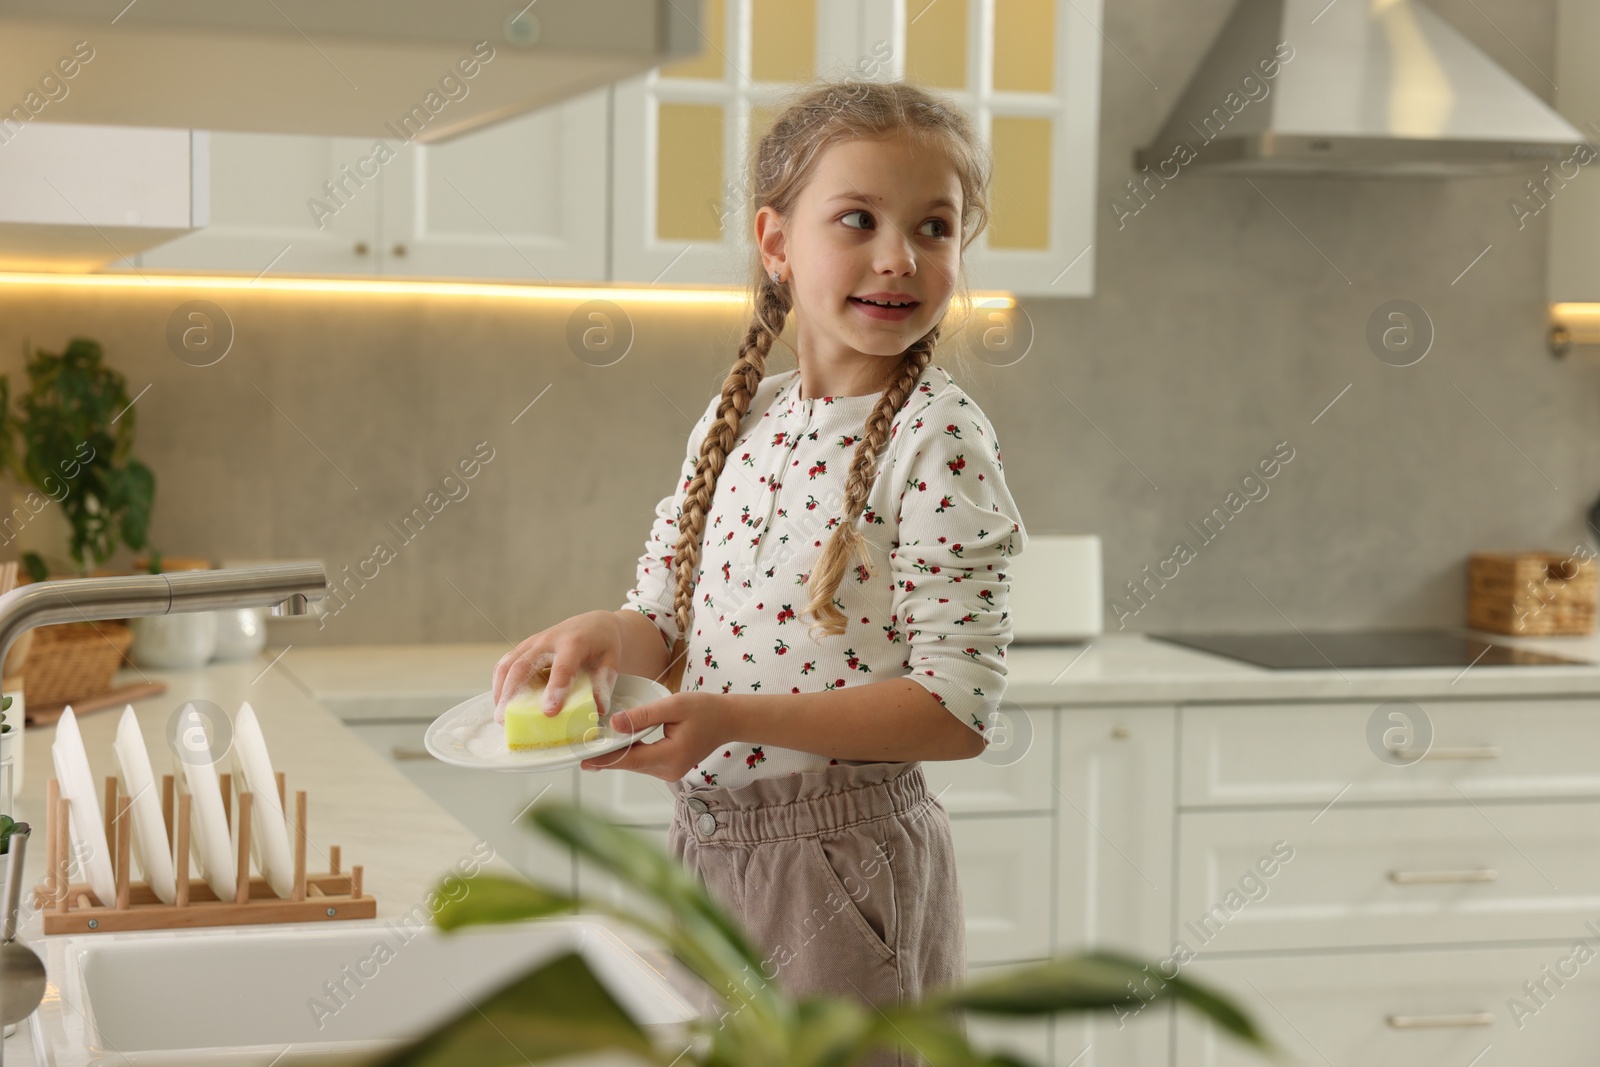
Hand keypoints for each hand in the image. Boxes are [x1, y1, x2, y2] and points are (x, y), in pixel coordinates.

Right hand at [493, 610, 622, 723]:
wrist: (593, 625)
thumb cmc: (602, 646)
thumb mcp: (611, 662)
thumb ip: (604, 684)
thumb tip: (597, 709)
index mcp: (574, 642)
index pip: (562, 667)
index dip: (555, 689)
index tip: (549, 712)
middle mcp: (549, 640)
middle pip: (523, 664)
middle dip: (512, 692)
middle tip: (505, 718)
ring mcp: (533, 642)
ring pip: (508, 664)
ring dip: (500, 689)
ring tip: (500, 714)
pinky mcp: (524, 647)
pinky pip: (505, 663)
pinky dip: (500, 683)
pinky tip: (502, 700)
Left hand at [580, 691, 730, 780]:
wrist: (728, 720)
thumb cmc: (706, 709)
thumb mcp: (674, 705)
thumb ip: (643, 716)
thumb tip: (615, 723)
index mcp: (670, 756)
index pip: (629, 759)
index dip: (603, 758)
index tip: (581, 757)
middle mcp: (668, 770)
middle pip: (628, 764)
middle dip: (605, 755)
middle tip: (578, 749)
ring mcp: (668, 772)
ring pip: (634, 764)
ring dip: (616, 753)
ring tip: (591, 745)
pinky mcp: (668, 768)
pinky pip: (642, 761)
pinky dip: (628, 752)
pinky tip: (614, 744)